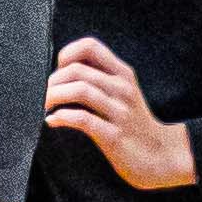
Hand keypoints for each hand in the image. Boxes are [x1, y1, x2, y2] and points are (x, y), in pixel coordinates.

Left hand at [45, 37, 191, 189]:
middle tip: (42, 94)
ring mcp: (120, 112)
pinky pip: (84, 120)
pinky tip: (52, 121)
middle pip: (78, 70)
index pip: (90, 46)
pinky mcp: (115, 135)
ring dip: (53, 97)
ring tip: (43, 105)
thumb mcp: (122, 93)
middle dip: (52, 81)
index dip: (66, 54)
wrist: (160, 156)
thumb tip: (61, 69)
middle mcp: (122, 88)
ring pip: (80, 91)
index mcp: (122, 74)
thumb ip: (100, 78)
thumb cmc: (133, 123)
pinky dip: (62, 117)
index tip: (56, 72)